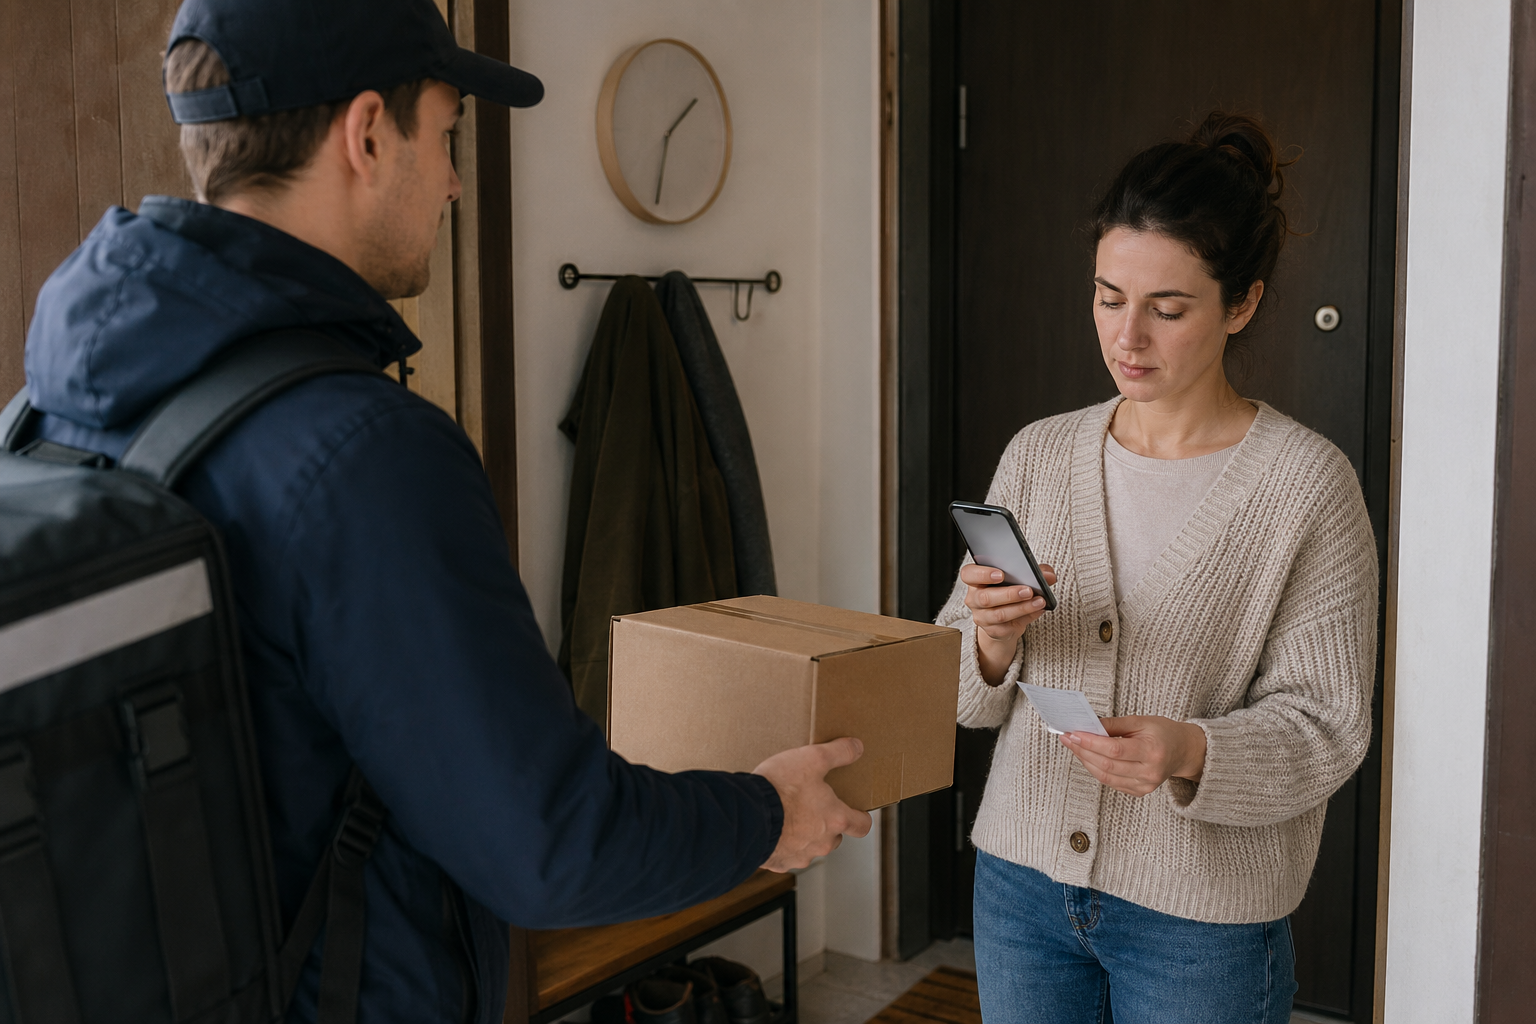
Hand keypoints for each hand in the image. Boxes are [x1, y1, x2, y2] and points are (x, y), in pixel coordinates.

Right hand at [754, 738, 873, 870]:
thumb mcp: (812, 758)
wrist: (747, 815)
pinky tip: (771, 827)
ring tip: (787, 815)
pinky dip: (782, 844)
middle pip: (834, 838)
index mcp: (835, 819)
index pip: (862, 826)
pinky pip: (786, 855)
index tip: (856, 811)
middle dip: (827, 824)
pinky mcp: (779, 863)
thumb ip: (838, 753)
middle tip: (812, 806)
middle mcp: (822, 843)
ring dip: (804, 835)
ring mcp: (800, 856)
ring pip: (810, 847)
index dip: (861, 817)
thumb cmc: (780, 788)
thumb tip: (857, 747)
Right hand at [961, 563, 1057, 685]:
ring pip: (999, 614)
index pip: (969, 574)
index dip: (982, 574)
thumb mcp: (1020, 578)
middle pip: (985, 597)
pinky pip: (1008, 626)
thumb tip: (1049, 575)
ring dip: (1021, 608)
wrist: (1005, 619)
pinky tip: (1038, 610)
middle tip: (1028, 590)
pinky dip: (1026, 617)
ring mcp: (982, 616)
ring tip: (1039, 601)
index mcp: (975, 580)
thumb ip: (1034, 572)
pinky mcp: (992, 631)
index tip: (1000, 574)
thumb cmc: (1010, 591)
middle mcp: (974, 599)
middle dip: (1009, 594)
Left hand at [1060, 716, 1206, 796]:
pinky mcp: (1140, 792)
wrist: (1184, 751)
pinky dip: (1096, 769)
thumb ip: (1114, 724)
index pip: (1114, 750)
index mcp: (1152, 752)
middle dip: (1082, 751)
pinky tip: (1087, 757)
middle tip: (1067, 738)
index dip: (1090, 742)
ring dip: (1085, 761)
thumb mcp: (1141, 721)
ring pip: (1106, 777)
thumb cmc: (1164, 733)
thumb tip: (1088, 724)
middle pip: (1107, 765)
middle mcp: (1150, 772)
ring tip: (1073, 746)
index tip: (1072, 733)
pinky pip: (1111, 782)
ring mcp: (1145, 785)